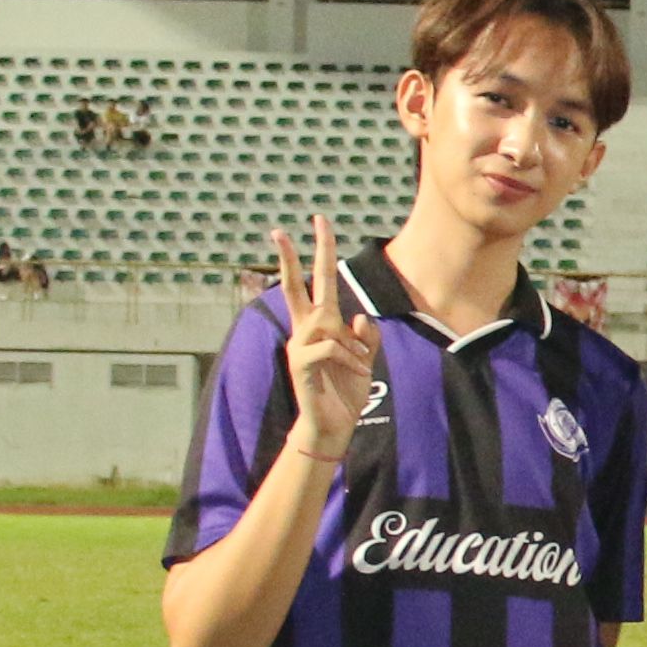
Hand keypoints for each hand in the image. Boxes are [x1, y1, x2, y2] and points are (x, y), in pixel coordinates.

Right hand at [270, 217, 373, 460]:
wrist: (334, 425)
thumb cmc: (347, 390)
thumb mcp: (366, 357)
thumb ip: (367, 335)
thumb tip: (357, 316)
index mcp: (323, 324)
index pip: (318, 281)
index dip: (320, 251)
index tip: (317, 221)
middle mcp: (306, 330)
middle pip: (295, 286)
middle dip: (291, 257)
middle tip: (279, 229)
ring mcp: (299, 345)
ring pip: (325, 321)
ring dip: (352, 344)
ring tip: (359, 366)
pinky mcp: (300, 363)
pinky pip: (330, 346)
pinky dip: (350, 358)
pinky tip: (357, 373)